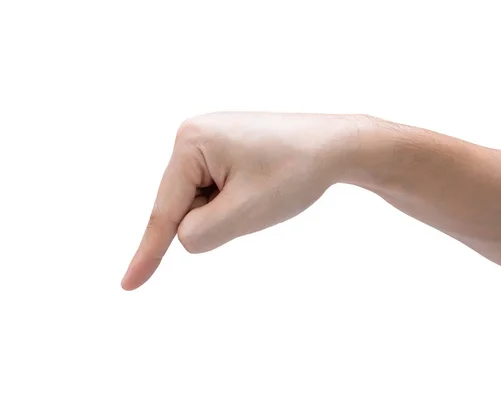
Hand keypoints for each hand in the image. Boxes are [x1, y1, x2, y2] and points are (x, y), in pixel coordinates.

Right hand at [121, 112, 360, 289]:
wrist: (337, 146)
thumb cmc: (294, 174)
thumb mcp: (243, 214)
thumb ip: (199, 235)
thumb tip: (183, 237)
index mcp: (189, 142)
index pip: (165, 211)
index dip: (149, 253)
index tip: (128, 286)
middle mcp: (193, 134)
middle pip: (184, 205)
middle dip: (218, 216)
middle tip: (259, 196)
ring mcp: (210, 139)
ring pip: (202, 202)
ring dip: (229, 209)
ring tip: (264, 187)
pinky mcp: (226, 147)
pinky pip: (217, 191)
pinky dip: (235, 200)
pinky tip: (262, 183)